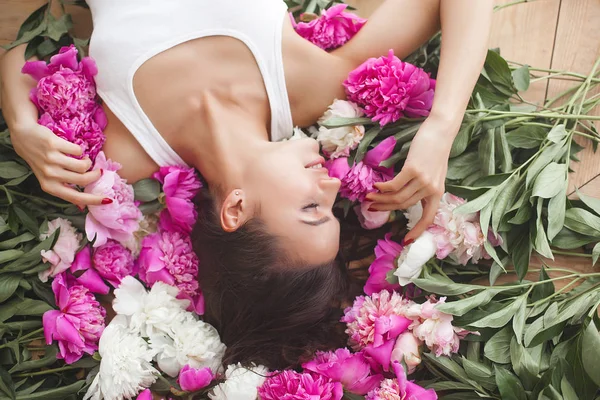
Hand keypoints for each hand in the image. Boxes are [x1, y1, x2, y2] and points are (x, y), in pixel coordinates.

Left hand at [10, 120, 104, 205]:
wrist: (23, 136)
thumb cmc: (39, 159)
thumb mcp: (47, 178)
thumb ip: (63, 187)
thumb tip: (84, 203)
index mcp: (49, 186)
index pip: (75, 197)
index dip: (94, 200)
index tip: (108, 200)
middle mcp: (49, 174)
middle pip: (83, 179)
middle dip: (96, 175)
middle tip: (98, 172)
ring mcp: (51, 159)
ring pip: (82, 165)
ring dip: (88, 162)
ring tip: (85, 160)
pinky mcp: (53, 144)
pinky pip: (78, 150)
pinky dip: (80, 150)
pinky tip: (75, 150)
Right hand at [366, 116, 456, 240]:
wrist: (441, 130)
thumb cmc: (435, 149)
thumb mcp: (433, 172)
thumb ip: (423, 186)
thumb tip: (404, 197)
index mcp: (437, 193)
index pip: (428, 218)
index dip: (417, 232)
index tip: (406, 241)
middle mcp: (431, 190)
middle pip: (404, 205)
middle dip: (385, 208)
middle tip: (371, 207)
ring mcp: (423, 180)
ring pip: (397, 197)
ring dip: (380, 198)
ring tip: (368, 197)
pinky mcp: (413, 170)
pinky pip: (394, 185)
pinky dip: (382, 187)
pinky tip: (375, 186)